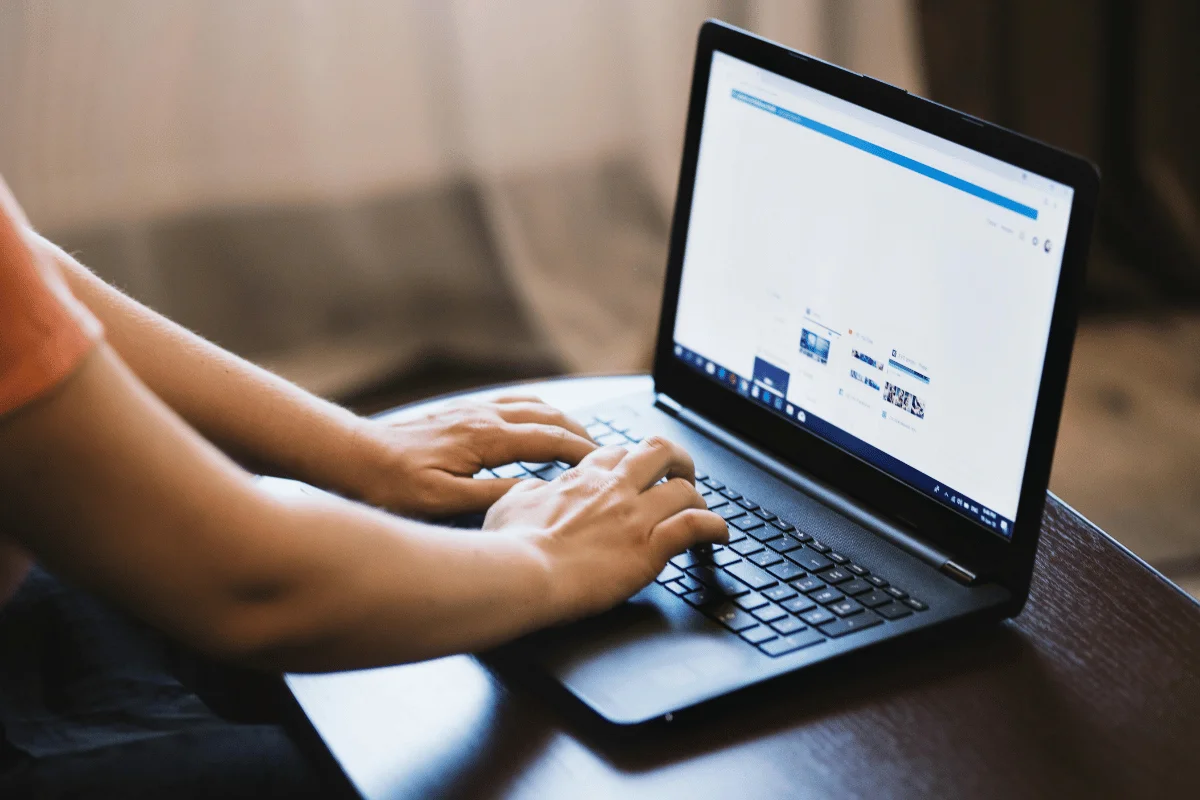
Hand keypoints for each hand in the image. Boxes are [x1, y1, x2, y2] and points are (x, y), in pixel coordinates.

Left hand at [352, 395, 597, 518]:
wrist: (353, 456)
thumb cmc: (393, 484)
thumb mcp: (446, 501)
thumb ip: (496, 496)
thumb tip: (538, 493)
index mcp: (486, 438)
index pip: (551, 439)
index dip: (584, 452)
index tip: (607, 465)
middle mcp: (484, 416)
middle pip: (549, 416)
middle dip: (581, 432)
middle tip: (605, 453)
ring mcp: (472, 409)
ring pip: (532, 404)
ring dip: (561, 419)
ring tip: (580, 437)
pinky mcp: (460, 411)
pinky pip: (511, 402)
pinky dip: (536, 410)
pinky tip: (537, 422)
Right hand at [483, 436, 728, 621]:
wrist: (520, 574)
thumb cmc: (508, 546)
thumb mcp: (508, 505)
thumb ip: (529, 492)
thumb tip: (536, 489)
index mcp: (580, 479)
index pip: (616, 453)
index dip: (631, 462)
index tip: (635, 475)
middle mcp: (613, 489)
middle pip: (658, 452)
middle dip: (676, 461)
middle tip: (682, 475)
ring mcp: (634, 516)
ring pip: (684, 489)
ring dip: (697, 500)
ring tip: (701, 512)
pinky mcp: (649, 547)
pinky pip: (696, 525)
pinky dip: (715, 528)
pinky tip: (720, 536)